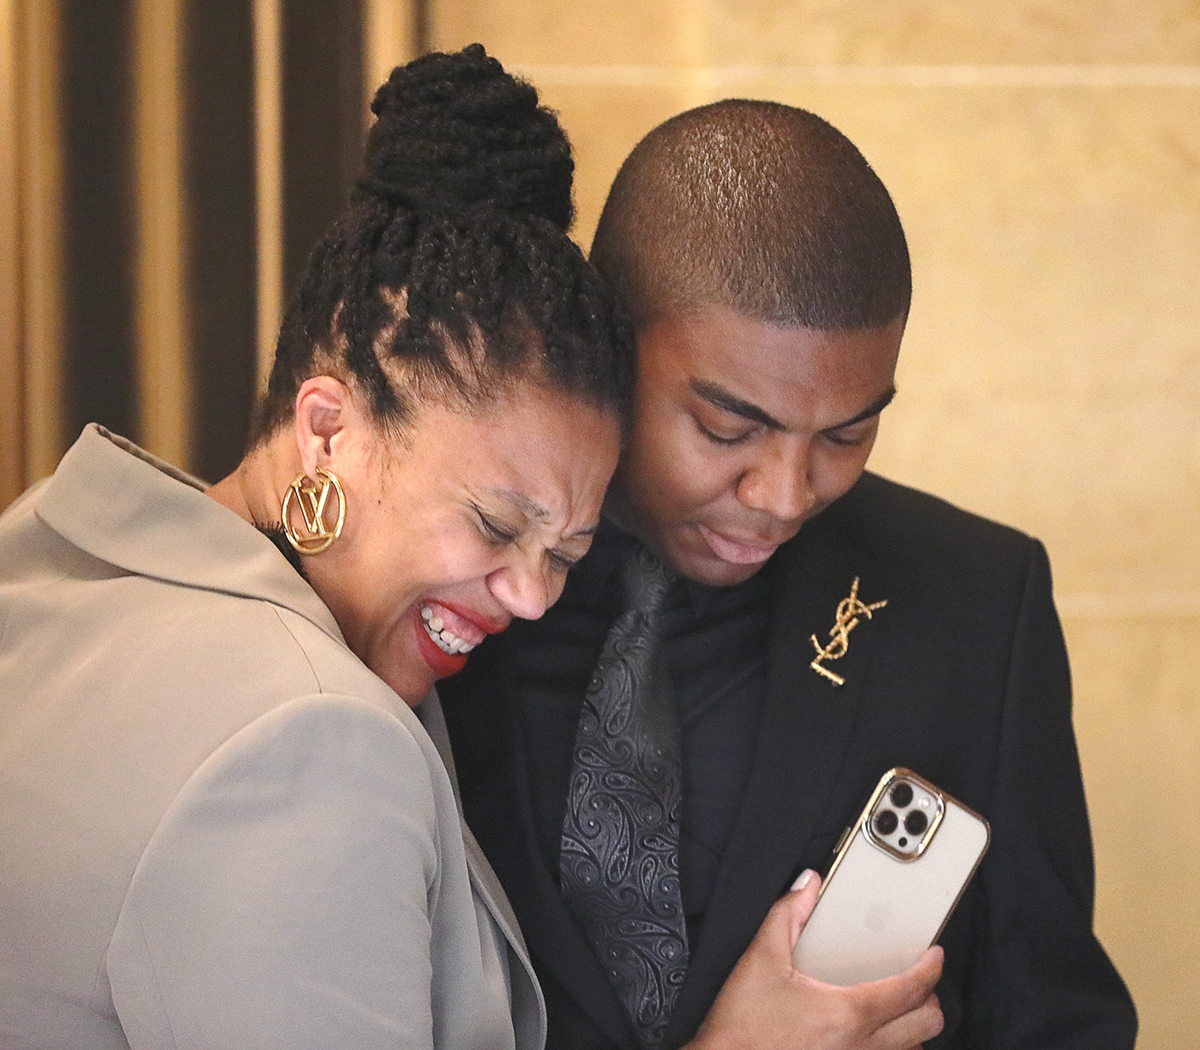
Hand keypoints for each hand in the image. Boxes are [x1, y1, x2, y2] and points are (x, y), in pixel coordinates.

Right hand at [685, 872, 943, 1049]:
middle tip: (915, 979)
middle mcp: (861, 1047)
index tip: (934, 954)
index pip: (911, 989)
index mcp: (848, 1013)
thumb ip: (786, 915)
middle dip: (930, 998)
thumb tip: (807, 885)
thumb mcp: (760, 960)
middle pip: (927, 1025)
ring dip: (911, 1028)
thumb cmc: (741, 1028)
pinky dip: (892, 1049)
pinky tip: (871, 1035)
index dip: (931, 968)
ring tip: (895, 1007)